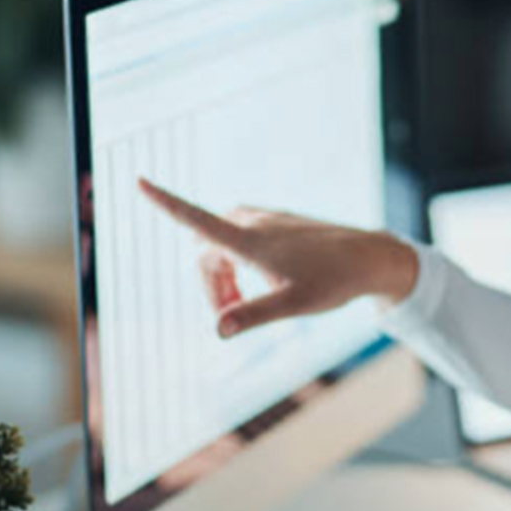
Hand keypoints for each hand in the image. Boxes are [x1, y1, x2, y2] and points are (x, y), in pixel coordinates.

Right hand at [137, 178, 417, 337]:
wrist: (371, 258)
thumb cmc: (334, 282)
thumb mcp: (293, 305)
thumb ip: (252, 315)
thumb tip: (217, 329)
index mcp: (251, 240)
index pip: (197, 219)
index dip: (166, 203)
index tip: (139, 181)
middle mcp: (254, 223)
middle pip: (206, 251)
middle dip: (209, 284)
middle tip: (230, 316)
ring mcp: (267, 220)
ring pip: (223, 245)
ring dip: (223, 275)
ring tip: (246, 303)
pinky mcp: (279, 223)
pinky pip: (242, 239)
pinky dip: (240, 264)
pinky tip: (267, 283)